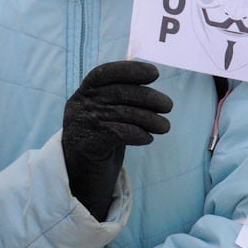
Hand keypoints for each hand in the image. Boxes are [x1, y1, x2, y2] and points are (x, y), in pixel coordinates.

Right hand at [62, 61, 172, 219]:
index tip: (154, 72)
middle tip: (168, 105)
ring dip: (150, 119)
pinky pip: (121, 133)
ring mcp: (83, 123)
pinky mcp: (89, 144)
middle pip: (119, 92)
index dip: (130, 70)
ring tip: (164, 126)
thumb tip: (147, 83)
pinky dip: (139, 134)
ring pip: (124, 113)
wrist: (79, 177)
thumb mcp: (103, 114)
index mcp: (83, 93)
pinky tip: (147, 138)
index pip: (105, 72)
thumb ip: (117, 98)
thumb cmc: (98, 141)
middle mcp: (80, 105)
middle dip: (148, 96)